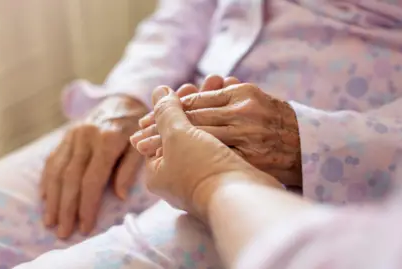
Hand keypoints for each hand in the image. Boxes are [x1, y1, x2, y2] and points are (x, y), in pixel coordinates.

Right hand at [40, 95, 147, 238]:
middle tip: (63, 232)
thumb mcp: (141, 144)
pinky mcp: (66, 135)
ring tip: (51, 221)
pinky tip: (45, 198)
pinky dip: (47, 180)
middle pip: (71, 178)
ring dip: (53, 199)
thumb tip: (119, 195)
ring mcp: (73, 135)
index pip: (92, 179)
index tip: (85, 227)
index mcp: (107, 140)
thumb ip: (130, 168)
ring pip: (57, 171)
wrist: (124, 97)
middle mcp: (86, 137)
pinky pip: (53, 159)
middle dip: (66, 208)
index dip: (87, 205)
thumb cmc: (138, 125)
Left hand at [131, 86, 282, 221]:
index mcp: (158, 171)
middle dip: (195, 104)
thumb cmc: (202, 168)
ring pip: (203, 135)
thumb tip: (158, 90)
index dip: (173, 105)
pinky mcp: (224, 176)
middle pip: (183, 131)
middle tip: (209, 82)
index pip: (160, 131)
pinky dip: (225, 124)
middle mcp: (177, 177)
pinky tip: (235, 106)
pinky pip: (221, 144)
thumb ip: (166, 111)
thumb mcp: (178, 135)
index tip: (188, 85)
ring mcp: (201, 178)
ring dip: (212, 110)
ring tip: (225, 85)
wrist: (243, 198)